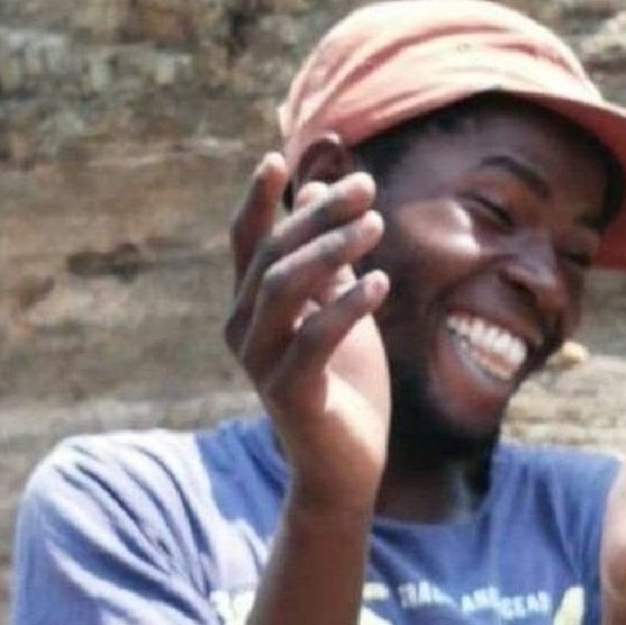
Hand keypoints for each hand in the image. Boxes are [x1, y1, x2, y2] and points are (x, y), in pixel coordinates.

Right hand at [226, 153, 391, 511]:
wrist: (346, 466)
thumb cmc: (346, 386)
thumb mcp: (340, 311)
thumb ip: (330, 260)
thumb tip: (320, 188)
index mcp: (252, 308)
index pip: (247, 242)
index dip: (259, 200)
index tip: (280, 157)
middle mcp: (244, 330)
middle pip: (273, 254)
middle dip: (318, 214)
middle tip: (366, 187)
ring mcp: (261, 363)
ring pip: (286, 288)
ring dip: (333, 250)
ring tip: (376, 224)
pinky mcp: (288, 393)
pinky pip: (315, 338)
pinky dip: (348, 306)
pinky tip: (381, 281)